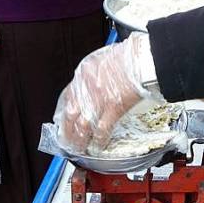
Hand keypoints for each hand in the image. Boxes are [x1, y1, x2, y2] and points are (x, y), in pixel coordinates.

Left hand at [54, 34, 153, 154]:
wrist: (140, 58)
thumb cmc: (128, 55)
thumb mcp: (103, 58)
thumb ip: (96, 71)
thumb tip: (98, 81)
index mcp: (83, 73)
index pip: (67, 96)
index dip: (64, 111)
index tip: (63, 119)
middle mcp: (86, 88)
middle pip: (70, 114)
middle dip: (66, 130)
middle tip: (66, 139)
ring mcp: (98, 100)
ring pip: (82, 126)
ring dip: (79, 139)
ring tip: (79, 147)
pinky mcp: (113, 109)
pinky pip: (102, 129)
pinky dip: (99, 140)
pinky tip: (98, 145)